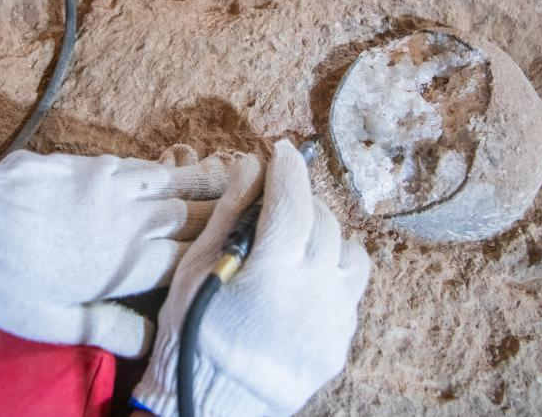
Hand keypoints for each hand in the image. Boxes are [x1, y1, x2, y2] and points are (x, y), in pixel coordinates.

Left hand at [0, 145, 232, 357]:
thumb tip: (154, 342)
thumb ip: (108, 328)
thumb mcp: (53, 321)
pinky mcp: (87, 164)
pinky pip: (137, 164)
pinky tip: (171, 167)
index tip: (246, 250)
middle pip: (186, 218)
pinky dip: (162, 168)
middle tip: (256, 207)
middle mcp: (127, 220)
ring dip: (202, 185)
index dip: (216, 256)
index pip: (186, 261)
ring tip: (233, 179)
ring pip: (168, 185)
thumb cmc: (3, 279)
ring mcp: (108, 186)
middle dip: (222, 216)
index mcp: (123, 263)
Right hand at [133, 140, 371, 415]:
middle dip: (302, 201)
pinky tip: (304, 281)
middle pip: (324, 222)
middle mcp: (313, 291)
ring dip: (327, 238)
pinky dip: (331, 275)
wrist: (209, 402)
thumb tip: (250, 166)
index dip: (287, 169)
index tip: (281, 151)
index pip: (293, 199)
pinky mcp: (339, 344)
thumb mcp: (196, 268)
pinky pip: (349, 293)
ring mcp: (332, 320)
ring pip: (350, 255)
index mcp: (273, 270)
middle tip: (278, 201)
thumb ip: (229, 214)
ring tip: (298, 242)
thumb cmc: (191, 331)